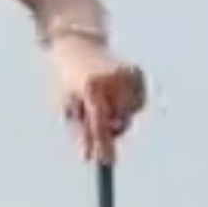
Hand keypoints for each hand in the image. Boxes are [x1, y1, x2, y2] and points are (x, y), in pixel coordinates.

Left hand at [50, 34, 148, 164]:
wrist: (79, 45)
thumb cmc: (69, 80)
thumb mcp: (68, 106)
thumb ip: (80, 131)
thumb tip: (90, 157)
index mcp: (90, 87)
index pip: (100, 121)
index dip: (103, 143)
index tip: (106, 161)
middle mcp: (112, 79)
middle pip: (119, 120)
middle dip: (109, 128)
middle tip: (95, 122)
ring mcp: (127, 74)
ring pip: (131, 113)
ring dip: (119, 116)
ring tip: (103, 101)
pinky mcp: (137, 72)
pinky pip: (138, 102)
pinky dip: (129, 105)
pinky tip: (115, 93)